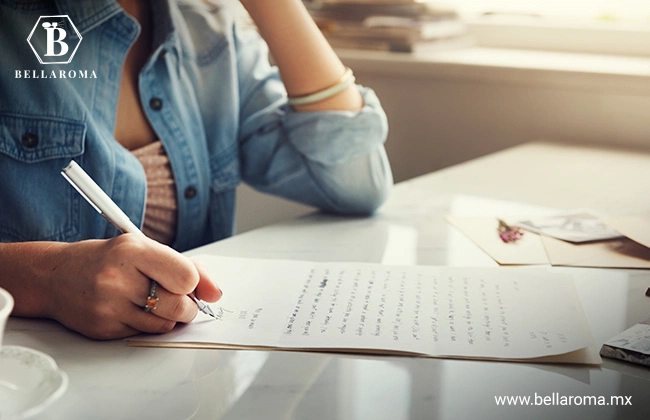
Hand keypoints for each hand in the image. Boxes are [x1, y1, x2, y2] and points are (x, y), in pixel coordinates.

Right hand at [46, 234, 221, 339]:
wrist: (54, 276)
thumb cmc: (106, 259)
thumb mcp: (143, 248)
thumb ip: (184, 265)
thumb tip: (215, 292)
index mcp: (131, 250)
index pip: (185, 276)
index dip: (193, 283)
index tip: (187, 282)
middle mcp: (117, 278)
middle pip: (178, 306)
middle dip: (187, 306)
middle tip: (179, 299)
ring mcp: (108, 306)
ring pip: (165, 325)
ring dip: (168, 317)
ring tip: (152, 300)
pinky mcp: (102, 329)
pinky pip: (144, 334)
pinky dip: (147, 325)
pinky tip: (132, 309)